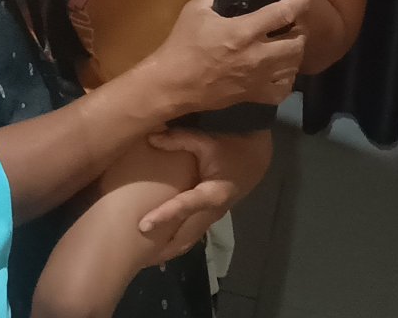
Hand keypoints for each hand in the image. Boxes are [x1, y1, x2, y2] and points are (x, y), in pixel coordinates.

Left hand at [138, 128, 273, 260]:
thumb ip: (178, 139)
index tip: (143, 226)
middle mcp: (213, 210)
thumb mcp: (206, 139)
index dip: (164, 215)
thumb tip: (151, 138)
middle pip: (186, 234)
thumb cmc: (232, 145)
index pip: (185, 206)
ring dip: (171, 248)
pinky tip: (164, 246)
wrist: (256, 154)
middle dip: (164, 247)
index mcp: (213, 193)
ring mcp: (213, 214)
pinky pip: (193, 233)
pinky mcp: (211, 214)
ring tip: (148, 259)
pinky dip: (178, 242)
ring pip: (190, 237)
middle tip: (140, 259)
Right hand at [143, 0, 313, 115]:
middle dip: (299, 29)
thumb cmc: (183, 43)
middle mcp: (257, 55)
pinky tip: (279, 70)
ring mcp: (258, 78)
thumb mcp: (196, 10)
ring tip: (287, 43)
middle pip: (297, 42)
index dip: (301, 1)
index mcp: (244, 31)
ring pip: (294, 65)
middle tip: (292, 23)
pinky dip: (287, 79)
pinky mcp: (254, 96)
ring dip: (295, 52)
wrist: (174, 84)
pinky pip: (284, 89)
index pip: (282, 13)